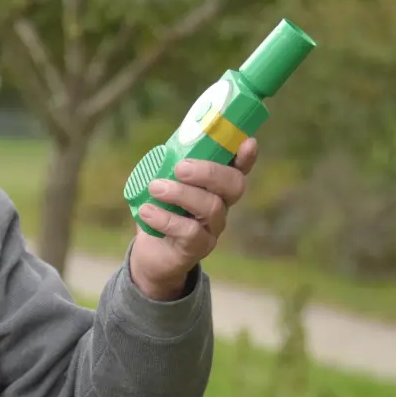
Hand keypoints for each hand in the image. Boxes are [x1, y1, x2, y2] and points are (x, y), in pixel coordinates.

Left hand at [127, 138, 257, 300]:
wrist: (150, 253)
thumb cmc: (160, 210)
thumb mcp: (162, 183)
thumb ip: (169, 164)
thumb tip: (168, 144)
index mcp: (215, 186)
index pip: (238, 169)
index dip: (246, 157)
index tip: (248, 142)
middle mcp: (221, 206)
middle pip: (233, 186)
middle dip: (209, 172)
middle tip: (180, 167)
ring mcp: (213, 228)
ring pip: (211, 207)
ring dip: (181, 193)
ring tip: (154, 187)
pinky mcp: (198, 248)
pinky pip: (190, 232)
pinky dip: (166, 218)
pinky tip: (147, 211)